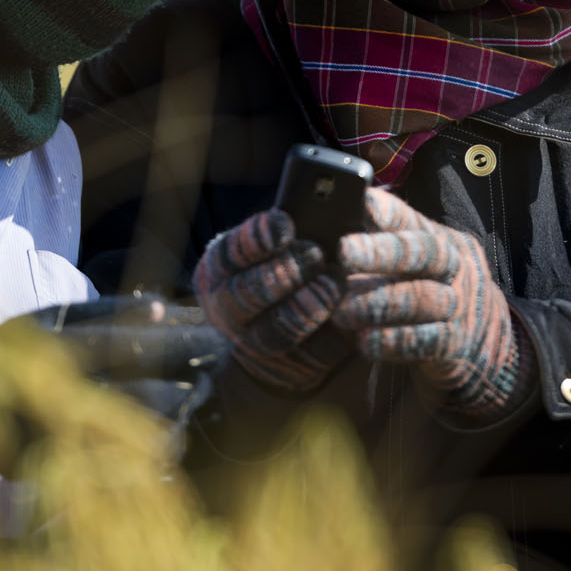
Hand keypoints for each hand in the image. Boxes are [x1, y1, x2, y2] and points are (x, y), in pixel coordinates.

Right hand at [193, 208, 351, 395]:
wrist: (280, 327)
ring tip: (335, 283)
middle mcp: (227, 307)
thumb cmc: (286, 264)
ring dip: (308, 306)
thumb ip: (299, 217)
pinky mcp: (286, 370)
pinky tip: (349, 315)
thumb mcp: (277, 239)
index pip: (230, 252)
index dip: (257, 238)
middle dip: (283, 272)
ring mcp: (252, 344)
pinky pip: (309, 358)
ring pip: (275, 332)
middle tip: (314, 254)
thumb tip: (347, 200)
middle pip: (246, 294)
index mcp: (221, 267)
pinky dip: (332, 337)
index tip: (286, 226)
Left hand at [332, 189, 530, 419]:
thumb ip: (382, 244)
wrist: (483, 344)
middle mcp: (454, 266)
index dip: (389, 211)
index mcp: (439, 239)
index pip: (413, 220)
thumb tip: (326, 224)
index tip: (362, 200)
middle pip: (424, 252)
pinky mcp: (456, 345)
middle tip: (344, 250)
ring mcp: (459, 305)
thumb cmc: (426, 291)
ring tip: (340, 310)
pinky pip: (426, 340)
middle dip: (383, 251)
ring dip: (380, 302)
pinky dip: (394, 340)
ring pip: (424, 298)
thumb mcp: (414, 263)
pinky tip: (364, 342)